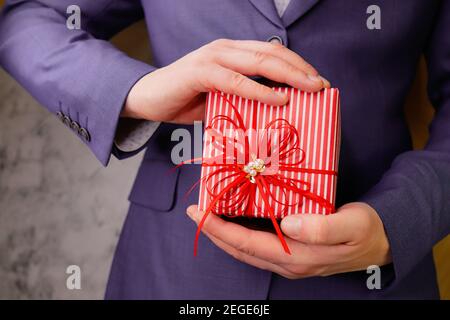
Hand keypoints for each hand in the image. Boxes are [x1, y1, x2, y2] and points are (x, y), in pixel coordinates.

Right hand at [122, 39, 329, 122]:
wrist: (146, 99)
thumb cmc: (185, 100)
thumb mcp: (221, 98)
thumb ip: (244, 99)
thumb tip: (272, 113)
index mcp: (233, 53)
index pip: (272, 53)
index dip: (298, 66)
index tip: (319, 82)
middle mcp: (226, 49)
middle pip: (272, 53)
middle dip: (301, 69)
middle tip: (323, 85)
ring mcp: (213, 57)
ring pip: (259, 61)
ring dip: (289, 75)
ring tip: (310, 88)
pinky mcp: (200, 72)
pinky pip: (235, 80)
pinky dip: (259, 89)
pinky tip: (278, 98)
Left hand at [186, 202, 391, 278]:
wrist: (380, 242)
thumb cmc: (366, 229)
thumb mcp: (351, 224)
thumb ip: (322, 227)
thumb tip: (288, 223)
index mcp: (298, 256)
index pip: (248, 243)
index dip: (221, 229)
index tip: (200, 214)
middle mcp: (289, 263)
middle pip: (241, 250)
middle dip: (214, 233)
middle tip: (195, 214)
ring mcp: (290, 261)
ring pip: (247, 251)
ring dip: (224, 236)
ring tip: (207, 218)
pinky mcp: (293, 255)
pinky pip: (258, 248)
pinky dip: (240, 236)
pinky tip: (234, 223)